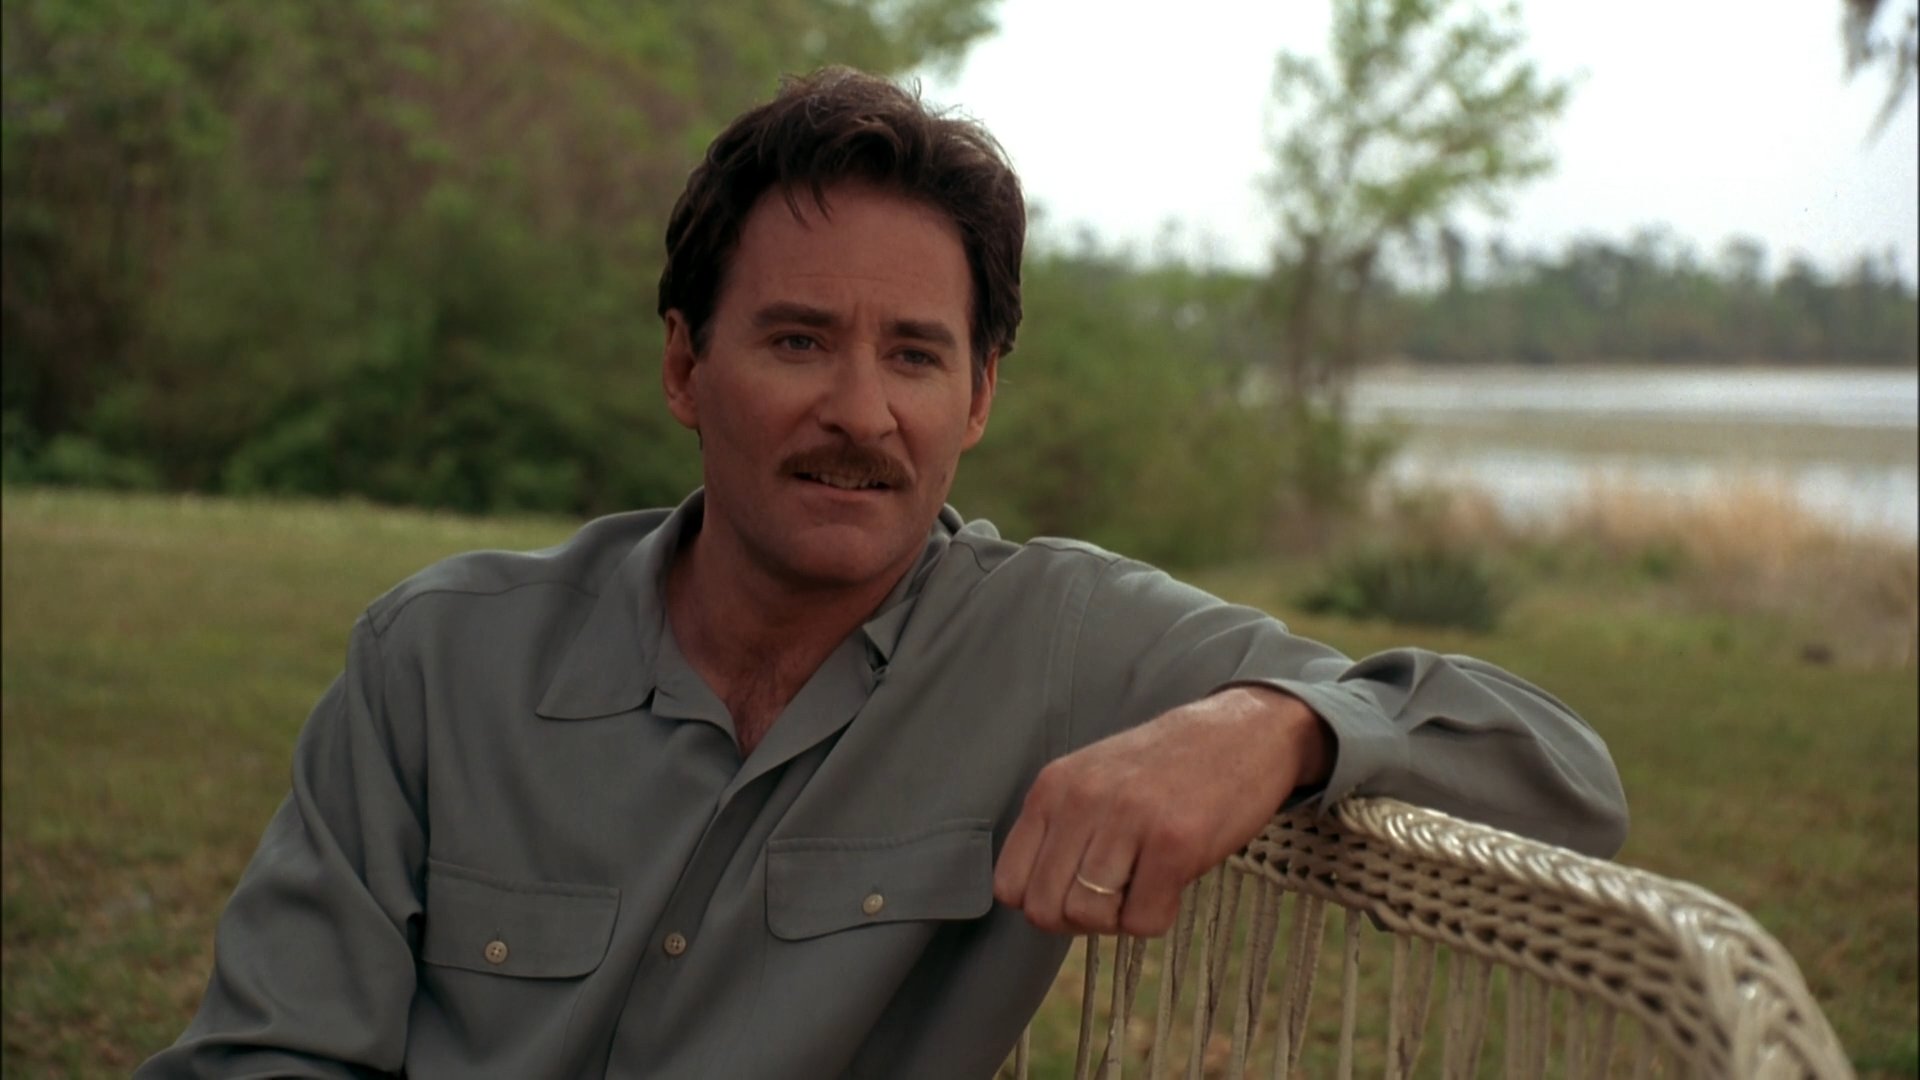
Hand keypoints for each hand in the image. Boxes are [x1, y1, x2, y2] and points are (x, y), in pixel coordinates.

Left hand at [992, 686, 1332, 937]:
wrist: (1242, 731)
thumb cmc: (1166, 767)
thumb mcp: (1092, 780)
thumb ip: (1060, 830)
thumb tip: (1036, 904)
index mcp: (1053, 787)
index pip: (1008, 885)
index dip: (1041, 904)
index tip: (1075, 892)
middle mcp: (1082, 800)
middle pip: (1044, 909)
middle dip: (1078, 921)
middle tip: (1115, 896)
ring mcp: (1129, 818)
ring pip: (1089, 917)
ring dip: (1120, 918)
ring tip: (1145, 885)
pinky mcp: (1176, 841)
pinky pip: (1142, 919)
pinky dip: (1157, 916)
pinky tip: (1173, 884)